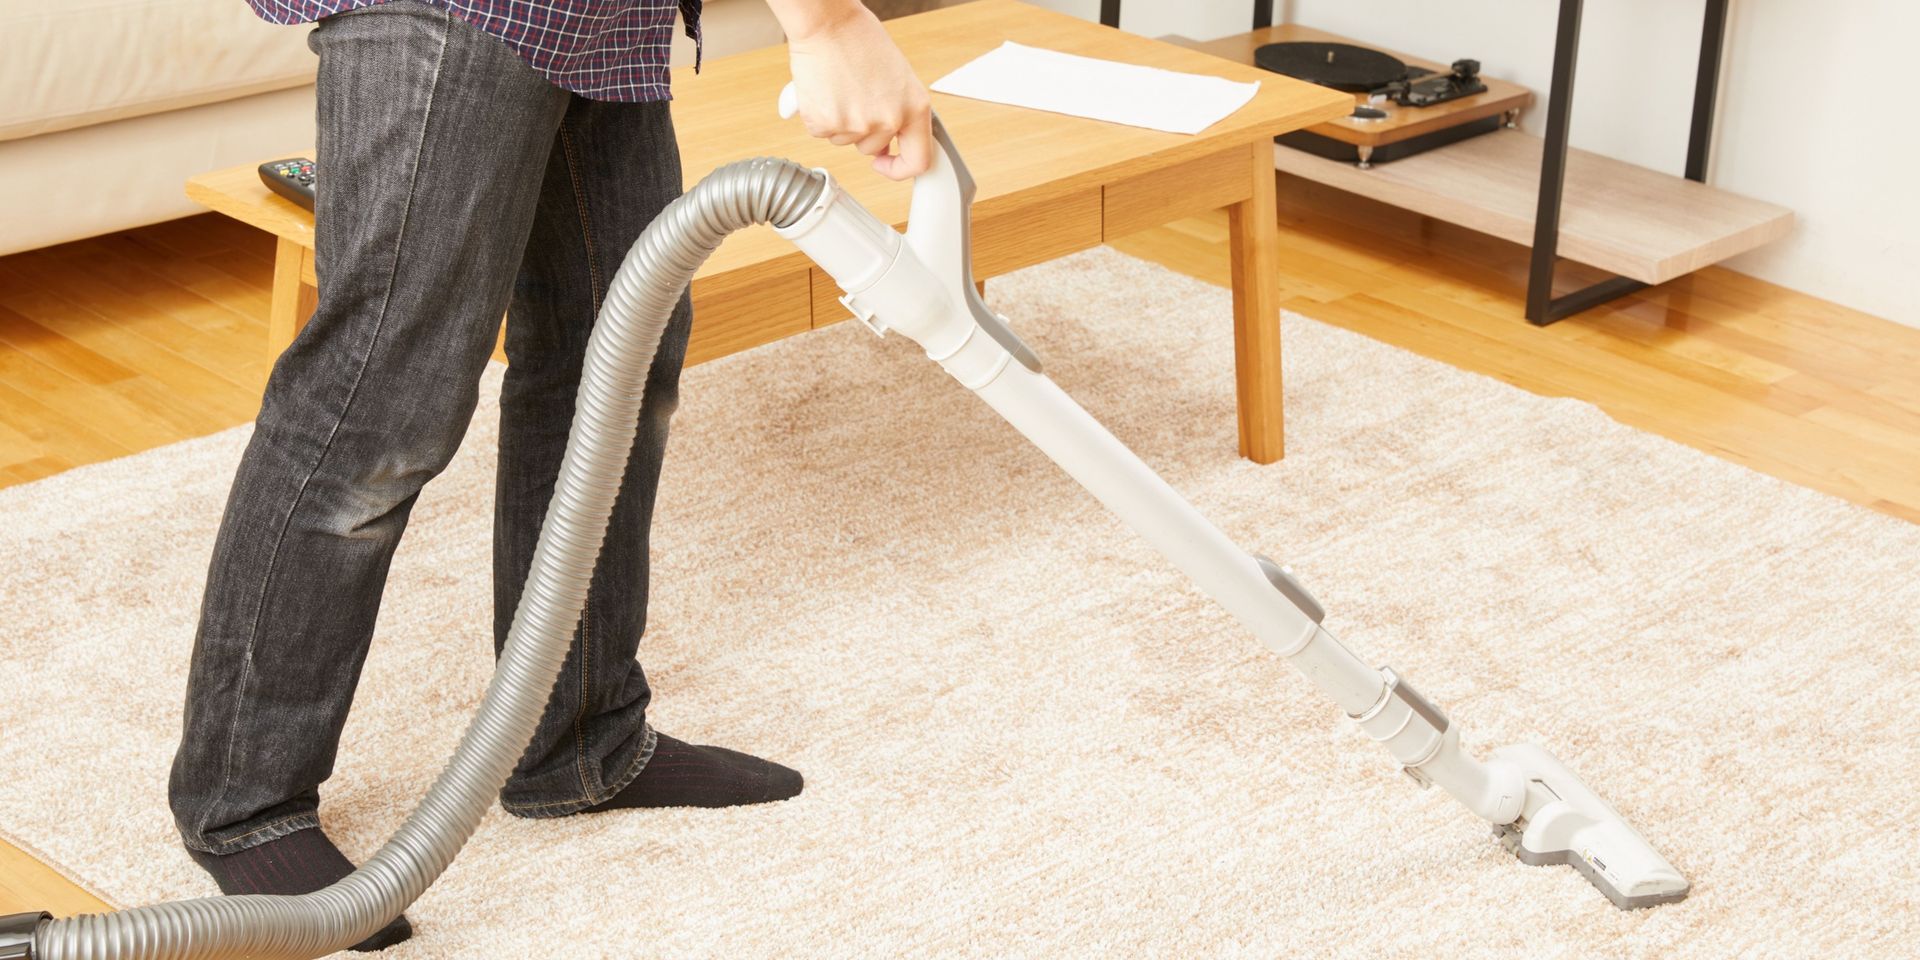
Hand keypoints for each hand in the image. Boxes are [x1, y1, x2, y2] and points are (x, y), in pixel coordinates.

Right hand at [780, 4, 932, 179]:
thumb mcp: (897, 77)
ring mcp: (857, 124)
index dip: (899, 167)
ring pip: (843, 140)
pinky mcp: (826, 123)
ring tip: (839, 86)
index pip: (918, 161)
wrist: (827, 22)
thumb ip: (897, 110)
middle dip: (860, 131)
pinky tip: (823, 89)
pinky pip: (821, 132)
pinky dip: (818, 115)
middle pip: (870, 148)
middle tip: (853, 97)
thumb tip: (886, 144)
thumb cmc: (859, 39)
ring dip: (838, 120)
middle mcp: (889, 119)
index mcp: (916, 107)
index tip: (884, 163)